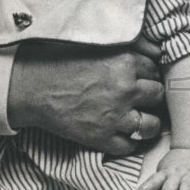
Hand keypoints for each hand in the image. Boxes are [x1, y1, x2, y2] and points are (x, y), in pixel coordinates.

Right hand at [8, 35, 163, 154]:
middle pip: (158, 95)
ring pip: (151, 125)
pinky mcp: (102, 138)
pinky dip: (130, 141)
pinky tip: (124, 134)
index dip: (149, 74)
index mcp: (125, 61)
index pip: (155, 69)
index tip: (143, 78)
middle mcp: (126, 89)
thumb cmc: (60, 60)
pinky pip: (130, 145)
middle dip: (151, 96)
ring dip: (149, 123)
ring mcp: (116, 116)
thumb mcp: (98, 43)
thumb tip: (157, 49)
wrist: (31, 87)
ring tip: (141, 119)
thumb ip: (131, 45)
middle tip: (142, 97)